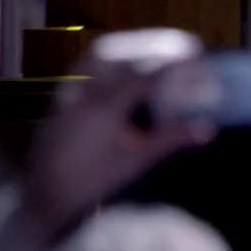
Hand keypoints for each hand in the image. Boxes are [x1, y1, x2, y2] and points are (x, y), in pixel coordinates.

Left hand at [21, 30, 212, 245]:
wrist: (44, 201)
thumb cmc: (93, 183)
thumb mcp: (136, 161)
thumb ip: (170, 139)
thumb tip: (206, 128)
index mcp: (105, 108)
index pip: (143, 76)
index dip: (170, 64)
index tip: (191, 57)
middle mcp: (84, 97)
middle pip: (117, 59)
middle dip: (145, 49)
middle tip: (168, 50)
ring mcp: (66, 100)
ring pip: (92, 61)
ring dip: (120, 54)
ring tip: (140, 57)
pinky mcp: (55, 108)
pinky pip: (78, 75)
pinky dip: (100, 69)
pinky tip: (112, 81)